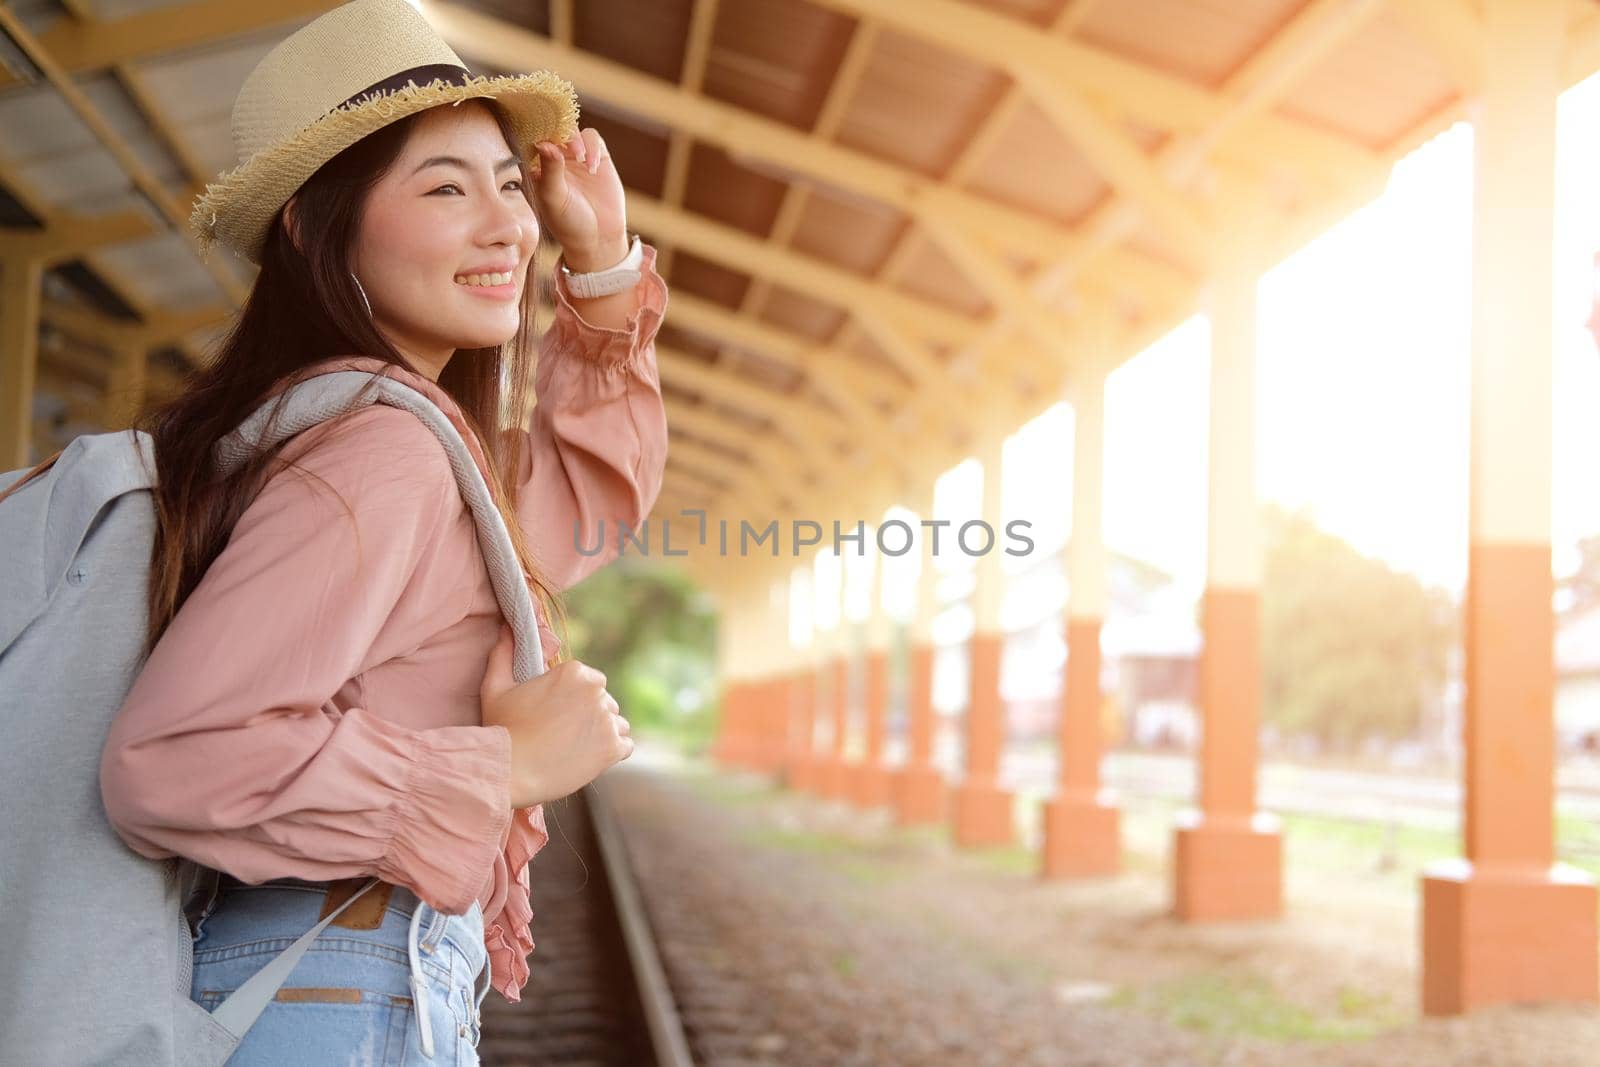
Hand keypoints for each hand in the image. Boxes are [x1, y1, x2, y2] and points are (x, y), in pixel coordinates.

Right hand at [479, 625, 632, 807]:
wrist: (511, 771)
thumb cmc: (503, 728)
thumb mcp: (496, 686)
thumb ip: (503, 653)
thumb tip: (506, 628)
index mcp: (574, 672)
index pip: (589, 680)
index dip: (573, 696)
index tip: (556, 711)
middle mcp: (597, 692)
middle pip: (603, 700)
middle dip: (588, 713)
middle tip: (562, 731)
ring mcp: (607, 721)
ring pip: (615, 722)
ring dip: (601, 732)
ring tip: (574, 745)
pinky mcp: (613, 748)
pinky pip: (625, 745)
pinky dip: (612, 751)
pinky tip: (588, 756)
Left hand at [529, 127, 627, 269]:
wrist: (598, 238)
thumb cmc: (569, 223)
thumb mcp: (554, 199)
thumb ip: (550, 171)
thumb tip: (544, 143)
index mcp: (538, 166)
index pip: (534, 138)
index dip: (538, 132)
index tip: (544, 139)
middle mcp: (556, 158)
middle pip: (554, 129)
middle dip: (560, 133)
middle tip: (569, 150)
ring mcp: (577, 156)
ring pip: (574, 130)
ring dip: (576, 140)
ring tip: (581, 159)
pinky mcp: (598, 157)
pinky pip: (592, 139)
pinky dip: (592, 147)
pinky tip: (592, 166)